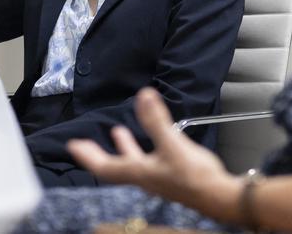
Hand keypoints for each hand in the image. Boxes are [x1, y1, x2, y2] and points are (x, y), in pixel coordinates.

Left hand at [67, 88, 243, 221]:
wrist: (218, 196)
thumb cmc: (195, 176)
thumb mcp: (172, 143)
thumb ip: (156, 120)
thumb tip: (143, 95)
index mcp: (139, 172)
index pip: (104, 166)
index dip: (87, 155)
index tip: (73, 146)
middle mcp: (144, 178)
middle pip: (113, 167)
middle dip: (97, 153)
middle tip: (84, 145)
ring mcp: (156, 178)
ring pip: (131, 163)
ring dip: (122, 147)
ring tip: (118, 133)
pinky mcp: (169, 176)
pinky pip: (146, 161)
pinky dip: (140, 149)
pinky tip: (150, 141)